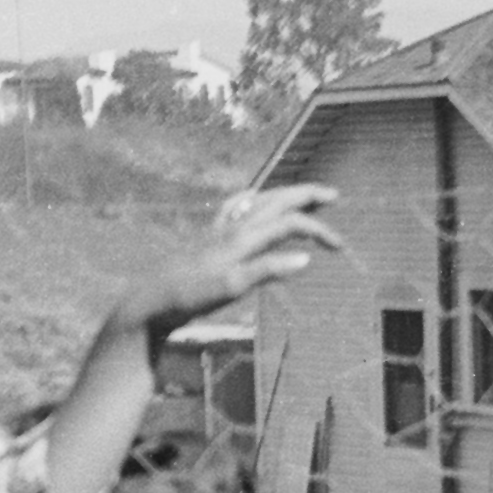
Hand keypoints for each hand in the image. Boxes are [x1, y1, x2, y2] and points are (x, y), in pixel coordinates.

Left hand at [114, 182, 342, 335]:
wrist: (152, 299)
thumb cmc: (191, 296)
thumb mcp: (232, 288)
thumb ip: (267, 270)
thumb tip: (305, 257)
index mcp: (243, 237)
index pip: (290, 223)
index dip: (319, 230)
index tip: (341, 246)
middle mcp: (232, 227)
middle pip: (275, 200)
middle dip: (305, 194)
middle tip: (333, 194)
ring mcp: (219, 231)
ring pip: (257, 200)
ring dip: (282, 194)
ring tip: (300, 193)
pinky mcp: (207, 239)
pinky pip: (233, 208)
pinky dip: (249, 199)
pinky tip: (249, 199)